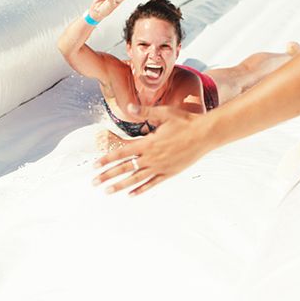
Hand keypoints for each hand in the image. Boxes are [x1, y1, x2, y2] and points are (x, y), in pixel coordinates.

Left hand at [93, 105, 210, 194]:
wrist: (206, 134)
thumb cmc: (185, 121)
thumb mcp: (165, 113)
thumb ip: (145, 112)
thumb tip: (129, 106)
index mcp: (148, 143)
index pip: (121, 153)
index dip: (107, 159)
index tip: (94, 165)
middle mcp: (151, 157)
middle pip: (124, 168)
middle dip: (107, 176)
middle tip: (93, 183)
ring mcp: (160, 167)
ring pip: (136, 179)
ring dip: (120, 186)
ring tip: (107, 191)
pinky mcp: (169, 173)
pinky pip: (152, 184)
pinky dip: (140, 190)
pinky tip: (130, 195)